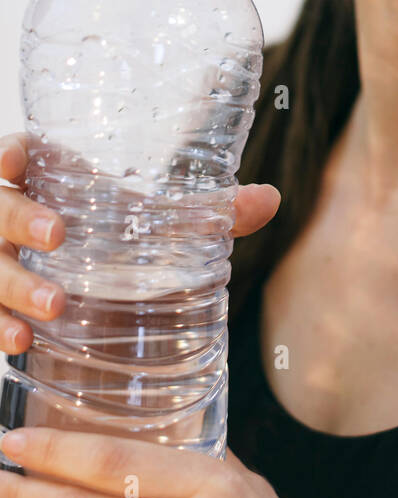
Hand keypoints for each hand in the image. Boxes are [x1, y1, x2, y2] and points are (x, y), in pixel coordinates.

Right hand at [0, 132, 281, 352]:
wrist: (81, 293)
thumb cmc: (112, 239)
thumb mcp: (149, 223)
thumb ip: (205, 215)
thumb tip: (270, 200)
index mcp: (44, 179)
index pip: (12, 154)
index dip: (7, 153)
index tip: (15, 160)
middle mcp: (10, 216)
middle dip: (16, 221)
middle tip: (57, 236)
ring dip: (10, 286)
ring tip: (51, 309)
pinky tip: (19, 343)